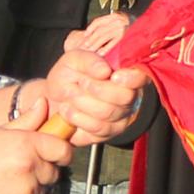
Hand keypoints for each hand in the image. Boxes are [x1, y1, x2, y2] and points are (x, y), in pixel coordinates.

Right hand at [0, 126, 70, 193]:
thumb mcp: (0, 133)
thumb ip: (27, 120)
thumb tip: (43, 104)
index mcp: (27, 144)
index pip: (63, 149)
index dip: (62, 152)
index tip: (56, 153)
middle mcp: (31, 166)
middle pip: (55, 170)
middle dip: (45, 168)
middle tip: (25, 166)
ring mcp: (28, 189)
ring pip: (46, 187)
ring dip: (36, 184)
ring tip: (14, 179)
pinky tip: (9, 192)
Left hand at [41, 27, 146, 146]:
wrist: (53, 98)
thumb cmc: (69, 76)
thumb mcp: (74, 60)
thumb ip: (89, 60)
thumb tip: (104, 70)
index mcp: (125, 75)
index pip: (140, 77)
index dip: (131, 78)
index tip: (114, 75)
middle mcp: (128, 97)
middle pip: (125, 97)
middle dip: (96, 88)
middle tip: (81, 82)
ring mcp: (120, 118)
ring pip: (108, 112)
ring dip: (82, 102)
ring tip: (70, 95)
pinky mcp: (107, 134)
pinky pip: (97, 128)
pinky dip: (77, 117)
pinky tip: (68, 109)